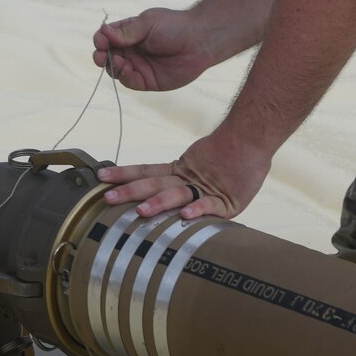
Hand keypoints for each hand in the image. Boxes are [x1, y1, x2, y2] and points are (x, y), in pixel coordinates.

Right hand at [92, 8, 215, 92]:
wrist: (199, 41)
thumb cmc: (175, 26)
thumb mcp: (148, 24)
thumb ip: (127, 32)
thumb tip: (103, 33)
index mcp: (129, 33)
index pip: (106, 38)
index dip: (100, 40)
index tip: (101, 40)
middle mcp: (131, 50)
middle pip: (107, 56)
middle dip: (100, 56)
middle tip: (100, 56)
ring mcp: (138, 66)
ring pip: (116, 70)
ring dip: (112, 66)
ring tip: (118, 60)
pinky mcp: (148, 81)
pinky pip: (130, 82)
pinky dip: (125, 76)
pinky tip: (127, 68)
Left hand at [99, 128, 272, 220]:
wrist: (254, 138)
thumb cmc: (231, 154)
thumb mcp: (200, 166)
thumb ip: (183, 179)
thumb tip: (161, 191)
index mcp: (180, 171)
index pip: (147, 171)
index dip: (124, 173)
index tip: (101, 175)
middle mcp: (188, 178)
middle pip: (154, 183)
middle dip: (130, 191)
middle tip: (107, 197)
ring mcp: (206, 189)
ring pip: (178, 194)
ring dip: (158, 202)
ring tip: (141, 211)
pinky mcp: (227, 200)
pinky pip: (210, 206)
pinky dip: (198, 210)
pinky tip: (185, 217)